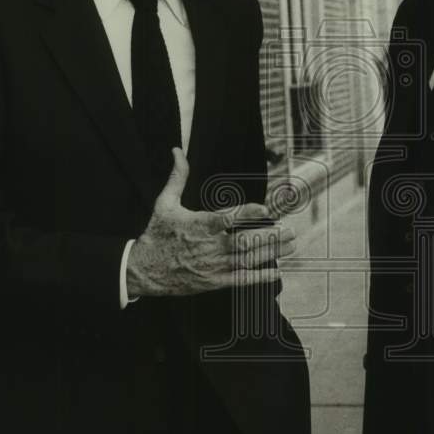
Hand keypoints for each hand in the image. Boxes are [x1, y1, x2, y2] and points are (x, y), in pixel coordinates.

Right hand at [126, 148, 296, 296]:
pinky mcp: (213, 282)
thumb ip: (177, 177)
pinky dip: (258, 277)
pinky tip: (276, 271)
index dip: (246, 213)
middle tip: (289, 229)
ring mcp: (212, 266)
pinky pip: (239, 280)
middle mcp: (208, 246)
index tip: (264, 209)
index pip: (226, 219)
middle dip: (268, 236)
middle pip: (243, 242)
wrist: (143, 270)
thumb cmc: (157, 234)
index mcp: (198, 225)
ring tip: (291, 244)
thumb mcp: (164, 203)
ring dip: (270, 252)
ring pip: (246, 259)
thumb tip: (177, 151)